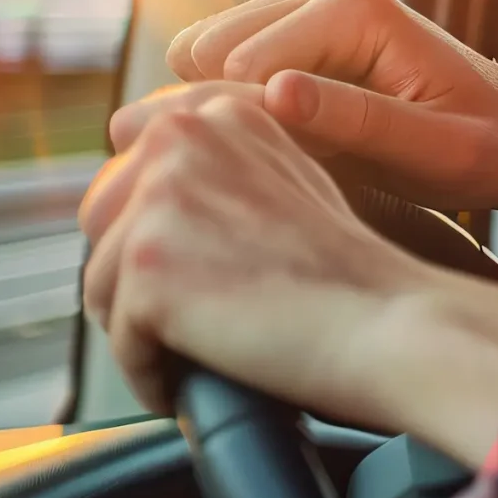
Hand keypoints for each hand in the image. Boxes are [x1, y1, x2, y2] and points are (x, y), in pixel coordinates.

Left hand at [80, 84, 497, 462]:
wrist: (396, 324)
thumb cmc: (359, 275)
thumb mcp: (292, 183)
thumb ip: (222, 172)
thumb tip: (149, 198)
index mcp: (215, 114)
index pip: (131, 182)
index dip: (159, 245)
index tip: (199, 281)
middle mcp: (179, 140)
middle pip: (102, 230)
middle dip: (135, 286)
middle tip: (193, 327)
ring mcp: (158, 202)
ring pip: (101, 288)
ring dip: (142, 334)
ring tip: (198, 357)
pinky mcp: (145, 267)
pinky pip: (118, 342)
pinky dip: (152, 376)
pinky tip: (195, 383)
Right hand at [128, 0, 497, 247]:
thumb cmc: (487, 150)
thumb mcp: (436, 152)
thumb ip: (356, 123)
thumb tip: (273, 93)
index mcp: (351, 9)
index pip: (235, 66)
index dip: (253, 127)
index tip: (304, 167)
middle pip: (201, 52)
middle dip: (233, 112)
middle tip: (302, 159)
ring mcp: (297, 5)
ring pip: (198, 55)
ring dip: (232, 108)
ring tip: (304, 149)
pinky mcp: (287, 30)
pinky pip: (216, 64)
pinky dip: (236, 102)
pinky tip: (295, 136)